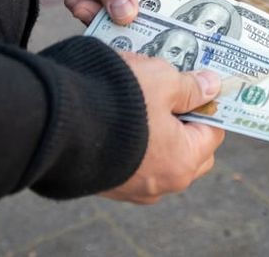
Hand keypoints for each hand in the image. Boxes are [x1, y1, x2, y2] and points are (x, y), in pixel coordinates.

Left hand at [47, 0, 171, 25]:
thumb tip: (127, 14)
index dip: (154, 7)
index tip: (138, 22)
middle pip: (143, 4)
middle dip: (123, 15)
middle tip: (104, 22)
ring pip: (120, 12)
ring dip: (99, 15)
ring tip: (80, 7)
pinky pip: (100, 12)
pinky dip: (86, 12)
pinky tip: (74, 2)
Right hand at [102, 53, 225, 203]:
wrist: (56, 122)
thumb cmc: (118, 101)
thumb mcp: (162, 80)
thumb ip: (190, 86)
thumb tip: (212, 86)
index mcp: (183, 161)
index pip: (213, 131)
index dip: (207, 104)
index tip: (197, 84)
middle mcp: (161, 184)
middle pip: (190, 151)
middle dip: (186, 123)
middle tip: (172, 93)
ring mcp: (131, 188)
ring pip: (160, 159)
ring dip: (158, 133)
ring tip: (143, 101)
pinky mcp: (106, 184)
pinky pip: (133, 164)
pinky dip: (134, 144)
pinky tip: (121, 118)